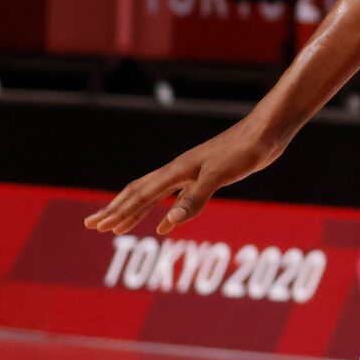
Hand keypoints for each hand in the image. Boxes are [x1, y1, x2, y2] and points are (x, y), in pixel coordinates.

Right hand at [85, 113, 281, 236]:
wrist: (266, 132)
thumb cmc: (244, 151)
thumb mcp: (219, 175)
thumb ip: (194, 199)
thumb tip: (167, 222)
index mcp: (177, 171)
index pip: (139, 195)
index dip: (118, 212)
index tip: (97, 225)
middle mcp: (178, 172)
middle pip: (138, 193)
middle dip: (115, 210)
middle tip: (92, 225)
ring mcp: (191, 174)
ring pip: (154, 196)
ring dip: (134, 212)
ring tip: (117, 225)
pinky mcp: (206, 177)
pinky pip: (176, 199)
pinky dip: (165, 214)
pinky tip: (164, 227)